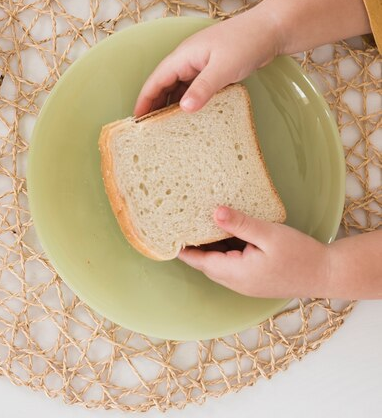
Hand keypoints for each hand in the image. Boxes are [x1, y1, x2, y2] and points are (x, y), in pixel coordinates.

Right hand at [134, 13, 279, 116]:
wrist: (272, 29)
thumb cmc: (247, 42)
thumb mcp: (223, 68)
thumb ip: (202, 88)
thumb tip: (183, 109)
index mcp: (183, 56)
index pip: (156, 81)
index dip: (144, 101)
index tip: (137, 121)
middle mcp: (187, 59)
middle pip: (163, 85)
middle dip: (154, 105)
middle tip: (149, 130)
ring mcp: (199, 64)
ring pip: (178, 87)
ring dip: (171, 104)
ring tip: (166, 127)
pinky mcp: (211, 69)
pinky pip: (193, 88)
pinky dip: (188, 101)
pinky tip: (190, 114)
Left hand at [178, 207, 330, 298]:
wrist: (328, 274)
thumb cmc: (301, 255)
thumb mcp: (269, 234)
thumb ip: (240, 224)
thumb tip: (214, 212)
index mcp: (236, 273)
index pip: (198, 260)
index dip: (180, 248)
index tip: (164, 233)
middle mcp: (236, 281)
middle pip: (204, 261)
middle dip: (190, 244)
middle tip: (175, 221)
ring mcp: (244, 281)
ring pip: (217, 261)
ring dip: (207, 245)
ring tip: (192, 221)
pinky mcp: (253, 277)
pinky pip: (230, 262)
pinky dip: (222, 248)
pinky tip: (221, 230)